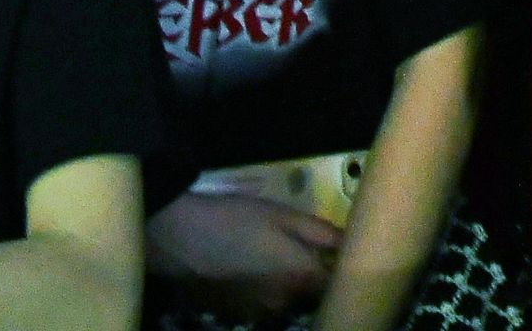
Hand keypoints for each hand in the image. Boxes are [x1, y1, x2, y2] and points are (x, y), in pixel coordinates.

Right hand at [145, 185, 345, 315]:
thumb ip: (321, 233)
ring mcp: (256, 313)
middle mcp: (282, 303)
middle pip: (308, 297)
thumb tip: (350, 243)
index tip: (337, 257)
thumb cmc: (238, 219)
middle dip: (310, 279)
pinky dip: (259, 294)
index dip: (338, 271)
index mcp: (301, 276)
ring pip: (282, 303)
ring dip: (283, 289)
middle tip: (301, 254)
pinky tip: (246, 273)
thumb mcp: (285, 215)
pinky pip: (257, 307)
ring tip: (269, 262)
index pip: (334, 285)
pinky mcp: (233, 315)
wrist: (180, 236)